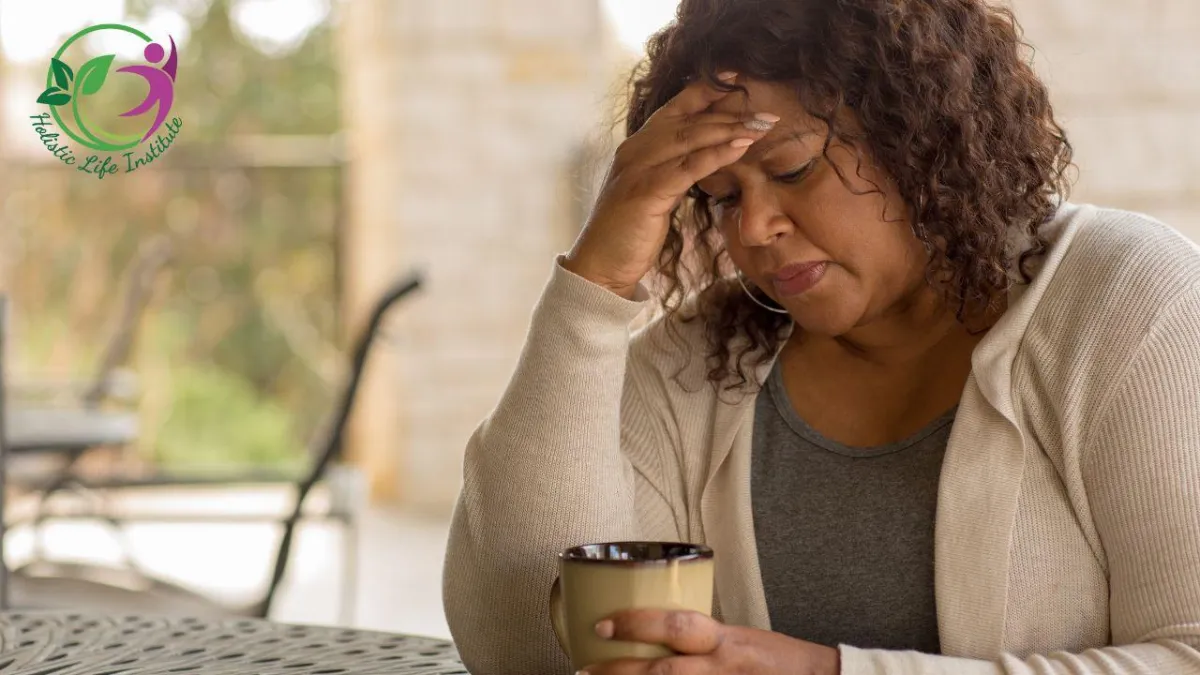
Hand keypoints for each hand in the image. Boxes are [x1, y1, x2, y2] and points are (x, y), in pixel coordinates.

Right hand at [562, 73, 778, 298]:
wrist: (599, 266)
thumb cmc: (629, 231)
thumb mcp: (655, 191)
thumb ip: (675, 169)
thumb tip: (709, 156)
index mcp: (638, 145)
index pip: (677, 106)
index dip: (709, 89)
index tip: (740, 78)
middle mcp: (636, 149)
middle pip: (691, 121)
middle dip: (731, 114)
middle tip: (767, 114)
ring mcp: (638, 168)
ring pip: (691, 138)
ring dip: (731, 130)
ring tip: (763, 126)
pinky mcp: (645, 192)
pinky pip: (687, 167)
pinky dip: (716, 155)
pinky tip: (741, 148)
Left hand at [580, 609, 839, 674]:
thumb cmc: (777, 660)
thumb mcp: (738, 638)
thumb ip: (701, 639)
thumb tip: (656, 633)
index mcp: (724, 641)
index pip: (675, 626)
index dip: (636, 625)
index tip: (602, 625)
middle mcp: (722, 669)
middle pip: (664, 673)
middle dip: (620, 673)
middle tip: (584, 669)